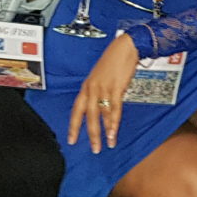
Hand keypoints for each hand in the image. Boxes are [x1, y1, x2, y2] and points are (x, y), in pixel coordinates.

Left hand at [68, 34, 139, 152]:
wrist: (124, 47)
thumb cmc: (113, 61)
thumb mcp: (100, 77)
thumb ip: (98, 92)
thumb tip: (100, 108)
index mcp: (86, 87)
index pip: (76, 110)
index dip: (74, 126)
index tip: (72, 140)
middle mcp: (92, 89)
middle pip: (89, 116)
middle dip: (91, 134)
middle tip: (94, 149)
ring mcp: (103, 88)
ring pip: (102, 114)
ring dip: (106, 131)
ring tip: (108, 144)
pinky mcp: (115, 87)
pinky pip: (114, 108)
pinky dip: (114, 121)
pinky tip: (114, 131)